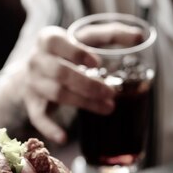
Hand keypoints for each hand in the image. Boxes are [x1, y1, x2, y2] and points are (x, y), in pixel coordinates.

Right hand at [21, 24, 143, 142]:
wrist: (33, 70)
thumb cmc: (68, 51)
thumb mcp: (84, 38)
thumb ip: (110, 35)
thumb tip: (140, 36)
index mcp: (48, 39)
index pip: (57, 43)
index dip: (77, 53)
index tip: (97, 63)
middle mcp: (37, 60)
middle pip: (60, 72)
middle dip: (88, 84)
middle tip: (111, 92)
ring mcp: (33, 83)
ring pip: (57, 94)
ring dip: (84, 103)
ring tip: (108, 107)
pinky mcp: (32, 103)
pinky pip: (38, 117)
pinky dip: (50, 129)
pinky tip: (64, 138)